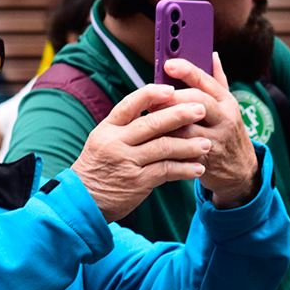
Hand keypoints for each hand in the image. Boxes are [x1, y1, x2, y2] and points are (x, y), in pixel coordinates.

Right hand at [72, 84, 212, 222]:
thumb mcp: (102, 140)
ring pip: (164, 147)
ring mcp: (127, 162)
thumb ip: (125, 126)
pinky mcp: (138, 182)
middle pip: (152, 123)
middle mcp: (116, 142)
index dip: (152, 94)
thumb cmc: (98, 167)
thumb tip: (155, 106)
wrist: (83, 199)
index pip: (130, 104)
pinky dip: (185, 169)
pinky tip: (198, 168)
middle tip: (201, 109)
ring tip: (206, 144)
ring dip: (189, 145)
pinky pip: (167, 171)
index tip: (172, 89)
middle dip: (180, 115)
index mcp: (107, 128)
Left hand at [162, 55, 259, 208]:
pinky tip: (153, 139)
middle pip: (197, 101)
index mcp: (227, 102)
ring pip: (187, 127)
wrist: (241, 171)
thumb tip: (212, 55)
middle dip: (172, 97)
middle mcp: (224, 118)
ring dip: (165, 122)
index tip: (168, 65)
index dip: (187, 71)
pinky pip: (182, 150)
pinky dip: (167, 143)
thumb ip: (218, 81)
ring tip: (148, 118)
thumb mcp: (228, 106)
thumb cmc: (228, 133)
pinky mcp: (205, 160)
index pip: (206, 81)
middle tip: (152, 98)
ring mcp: (216, 139)